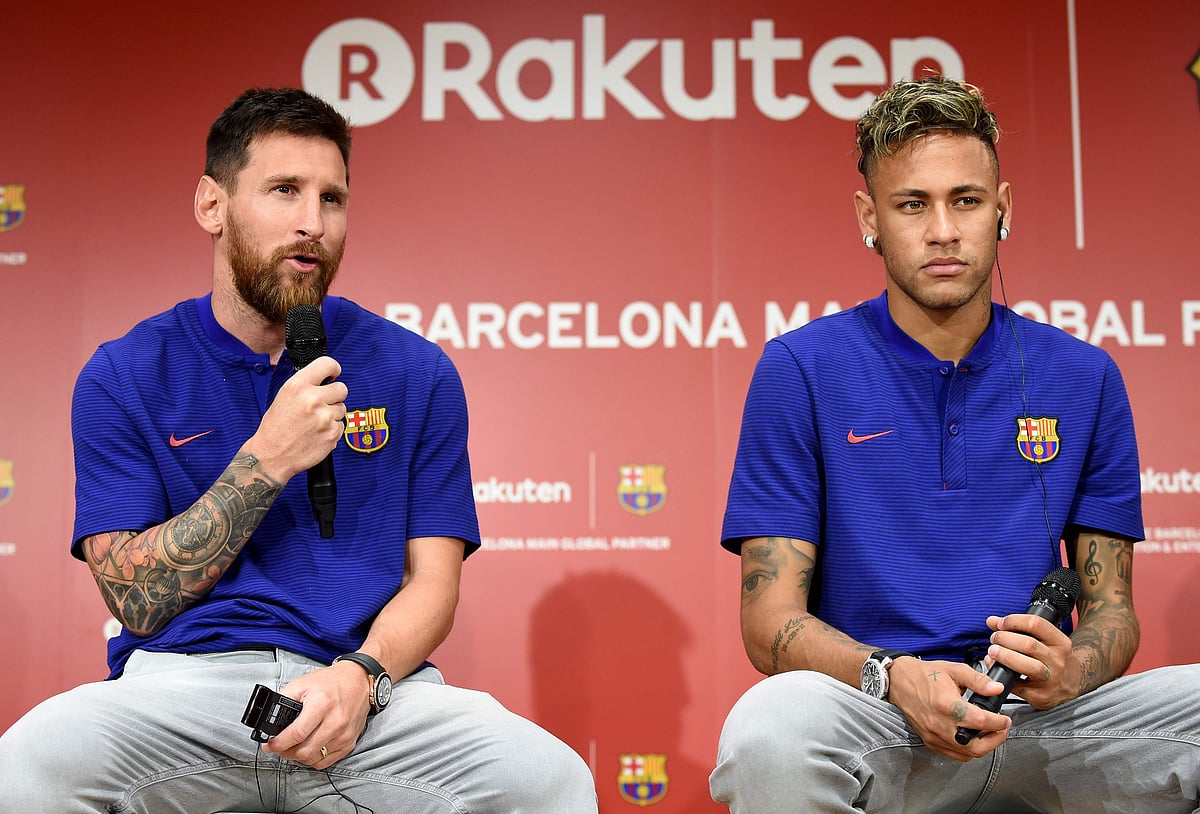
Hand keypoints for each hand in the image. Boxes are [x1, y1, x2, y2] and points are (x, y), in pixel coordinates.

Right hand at [244, 356, 346, 482]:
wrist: (271, 456)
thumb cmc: (276, 427)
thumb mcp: (284, 396)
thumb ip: (306, 385)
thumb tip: (326, 378)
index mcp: (297, 386)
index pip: (327, 364)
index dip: (334, 369)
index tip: (333, 375)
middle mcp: (312, 399)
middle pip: (342, 388)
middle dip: (334, 396)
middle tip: (322, 404)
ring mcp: (324, 417)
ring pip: (342, 408)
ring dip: (332, 415)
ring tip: (313, 423)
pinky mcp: (332, 433)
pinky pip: (341, 425)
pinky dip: (332, 430)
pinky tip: (316, 434)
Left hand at [261, 661, 371, 768]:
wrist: (359, 680)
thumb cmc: (330, 682)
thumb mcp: (302, 683)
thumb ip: (284, 699)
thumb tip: (268, 720)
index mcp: (321, 704)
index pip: (296, 734)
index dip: (278, 743)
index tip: (269, 745)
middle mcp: (335, 722)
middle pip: (304, 751)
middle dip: (285, 752)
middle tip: (279, 747)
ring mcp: (344, 734)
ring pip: (313, 759)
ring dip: (298, 756)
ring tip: (293, 747)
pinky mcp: (350, 742)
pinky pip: (326, 762)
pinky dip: (313, 759)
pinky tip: (309, 748)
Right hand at [887, 657, 1010, 760]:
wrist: (899, 681)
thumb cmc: (925, 675)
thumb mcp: (954, 670)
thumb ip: (978, 680)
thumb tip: (997, 689)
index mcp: (947, 704)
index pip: (980, 721)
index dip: (999, 722)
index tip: (1005, 719)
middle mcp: (939, 724)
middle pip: (976, 746)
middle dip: (996, 740)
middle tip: (1003, 728)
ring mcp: (934, 736)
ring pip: (967, 753)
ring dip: (984, 746)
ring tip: (990, 732)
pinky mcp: (930, 741)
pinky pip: (955, 754)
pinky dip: (969, 750)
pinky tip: (974, 738)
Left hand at [985, 612, 1076, 708]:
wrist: (1069, 685)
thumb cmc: (1051, 659)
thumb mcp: (1043, 640)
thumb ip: (1018, 628)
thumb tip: (992, 621)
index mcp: (1060, 643)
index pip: (1036, 624)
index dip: (1013, 621)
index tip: (1001, 624)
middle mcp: (1058, 661)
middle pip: (1029, 645)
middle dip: (1005, 639)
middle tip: (994, 639)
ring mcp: (1051, 680)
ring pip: (1027, 666)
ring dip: (1005, 657)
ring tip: (993, 653)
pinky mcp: (1040, 696)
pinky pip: (1018, 686)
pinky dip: (1002, 676)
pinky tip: (996, 670)